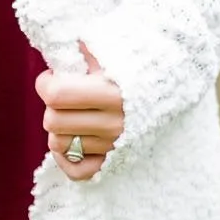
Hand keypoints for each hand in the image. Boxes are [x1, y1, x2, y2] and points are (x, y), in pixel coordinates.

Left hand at [36, 39, 123, 180]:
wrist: (173, 85)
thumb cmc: (137, 64)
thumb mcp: (116, 50)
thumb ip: (85, 49)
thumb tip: (58, 48)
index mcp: (112, 93)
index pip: (56, 95)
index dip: (45, 83)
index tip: (53, 76)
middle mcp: (114, 123)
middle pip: (53, 121)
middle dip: (52, 106)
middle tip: (63, 96)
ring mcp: (113, 146)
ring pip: (59, 144)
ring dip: (59, 128)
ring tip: (72, 114)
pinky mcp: (114, 162)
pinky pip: (75, 171)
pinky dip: (67, 157)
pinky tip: (71, 139)